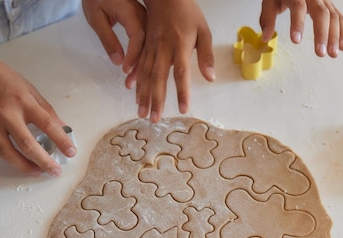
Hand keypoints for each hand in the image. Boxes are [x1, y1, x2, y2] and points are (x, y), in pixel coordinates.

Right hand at [0, 50, 75, 184]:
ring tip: (36, 172)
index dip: (61, 140)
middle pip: (27, 144)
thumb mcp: (27, 87)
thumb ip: (45, 107)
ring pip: (6, 152)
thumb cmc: (0, 75)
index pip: (47, 124)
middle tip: (55, 171)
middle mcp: (7, 115)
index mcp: (23, 102)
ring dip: (22, 166)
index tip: (71, 152)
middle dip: (43, 161)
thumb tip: (61, 125)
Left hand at [82, 0, 146, 87]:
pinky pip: (145, 42)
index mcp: (130, 11)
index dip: (133, 55)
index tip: (126, 69)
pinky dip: (141, 58)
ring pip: (147, 45)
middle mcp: (142, 15)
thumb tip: (118, 61)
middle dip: (140, 65)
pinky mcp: (143, 23)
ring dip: (141, 65)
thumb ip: (108, 39)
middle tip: (130, 83)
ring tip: (132, 82)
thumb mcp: (96, 19)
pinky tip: (136, 71)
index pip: (138, 35)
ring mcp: (144, 19)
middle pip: (146, 44)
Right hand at [136, 0, 215, 122]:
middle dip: (155, 100)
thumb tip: (210, 78)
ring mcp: (151, 48)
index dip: (182, 92)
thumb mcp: (203, 31)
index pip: (181, 73)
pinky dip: (135, 79)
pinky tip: (132, 91)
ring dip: (143, 95)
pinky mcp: (144, 46)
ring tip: (141, 112)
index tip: (182, 108)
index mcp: (179, 46)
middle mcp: (162, 49)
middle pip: (158, 78)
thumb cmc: (188, 13)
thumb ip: (206, 56)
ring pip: (145, 74)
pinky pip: (138, 65)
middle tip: (153, 119)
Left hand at [260, 0, 342, 57]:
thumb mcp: (270, 2)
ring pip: (333, 16)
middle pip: (321, 13)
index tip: (296, 40)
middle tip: (320, 53)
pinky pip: (339, 17)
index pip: (298, 7)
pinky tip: (342, 46)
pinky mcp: (330, 5)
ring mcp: (324, 0)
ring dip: (334, 36)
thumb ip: (268, 19)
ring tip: (332, 54)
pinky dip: (342, 32)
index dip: (298, 24)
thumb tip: (266, 38)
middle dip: (322, 34)